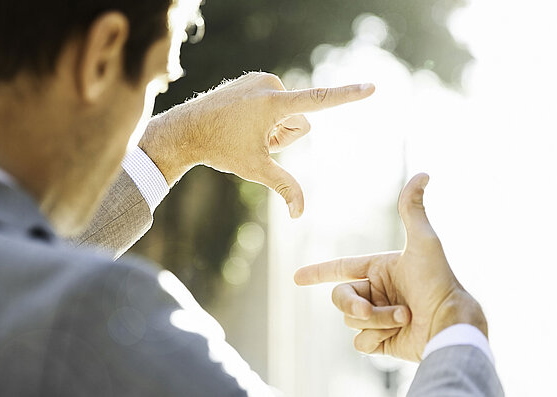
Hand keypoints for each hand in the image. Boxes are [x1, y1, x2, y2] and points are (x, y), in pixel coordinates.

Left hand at [139, 72, 374, 217]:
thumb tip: (300, 214)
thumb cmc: (220, 149)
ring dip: (273, 127)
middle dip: (284, 137)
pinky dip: (264, 115)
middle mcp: (270, 85)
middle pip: (299, 121)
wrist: (185, 130)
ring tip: (246, 131)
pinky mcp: (253, 78)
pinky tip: (240, 122)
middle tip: (256, 141)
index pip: (320, 101)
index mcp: (274, 103)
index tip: (371, 87)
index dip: (348, 95)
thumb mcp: (255, 170)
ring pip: (287, 112)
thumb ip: (284, 187)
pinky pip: (273, 101)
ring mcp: (260, 79)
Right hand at [293, 174, 486, 360]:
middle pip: (340, 298)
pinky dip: (375, 338)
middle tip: (367, 310)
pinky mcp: (382, 343)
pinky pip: (359, 343)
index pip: (340, 269)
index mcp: (379, 271)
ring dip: (376, 320)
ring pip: (351, 320)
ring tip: (404, 317)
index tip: (296, 278)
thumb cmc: (438, 281)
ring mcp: (379, 319)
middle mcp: (377, 294)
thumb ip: (412, 209)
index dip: (317, 272)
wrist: (449, 323)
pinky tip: (398, 334)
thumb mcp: (423, 241)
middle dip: (353, 305)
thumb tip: (422, 174)